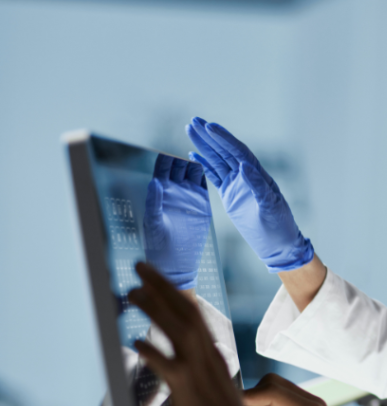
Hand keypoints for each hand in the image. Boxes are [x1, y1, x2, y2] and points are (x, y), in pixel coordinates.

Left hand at [128, 262, 264, 405]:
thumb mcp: (221, 399)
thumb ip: (211, 381)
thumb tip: (206, 369)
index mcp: (215, 362)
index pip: (195, 320)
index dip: (176, 297)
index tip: (162, 282)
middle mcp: (210, 362)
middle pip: (185, 315)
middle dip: (162, 288)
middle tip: (142, 268)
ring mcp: (201, 376)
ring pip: (177, 331)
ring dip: (154, 308)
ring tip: (133, 291)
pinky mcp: (191, 394)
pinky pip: (169, 367)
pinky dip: (153, 352)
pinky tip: (136, 342)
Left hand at [143, 155, 211, 289]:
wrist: (177, 261)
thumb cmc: (159, 244)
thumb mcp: (153, 222)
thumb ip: (154, 202)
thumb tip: (155, 182)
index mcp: (160, 192)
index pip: (162, 169)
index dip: (166, 158)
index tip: (172, 148)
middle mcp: (174, 191)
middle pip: (179, 166)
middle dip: (183, 154)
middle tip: (190, 144)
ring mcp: (189, 196)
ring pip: (193, 172)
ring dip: (197, 161)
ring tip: (205, 149)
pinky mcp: (202, 204)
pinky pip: (205, 184)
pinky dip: (208, 174)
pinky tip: (213, 165)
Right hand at [185, 117, 313, 272]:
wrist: (277, 244)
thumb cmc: (279, 225)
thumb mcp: (270, 206)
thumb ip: (258, 186)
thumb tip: (244, 166)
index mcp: (258, 175)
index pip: (238, 152)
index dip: (224, 138)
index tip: (210, 126)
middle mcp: (247, 176)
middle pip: (225, 151)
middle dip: (209, 136)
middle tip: (193, 121)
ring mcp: (237, 185)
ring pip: (217, 161)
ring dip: (204, 146)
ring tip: (189, 130)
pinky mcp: (230, 195)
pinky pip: (214, 176)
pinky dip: (203, 165)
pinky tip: (193, 154)